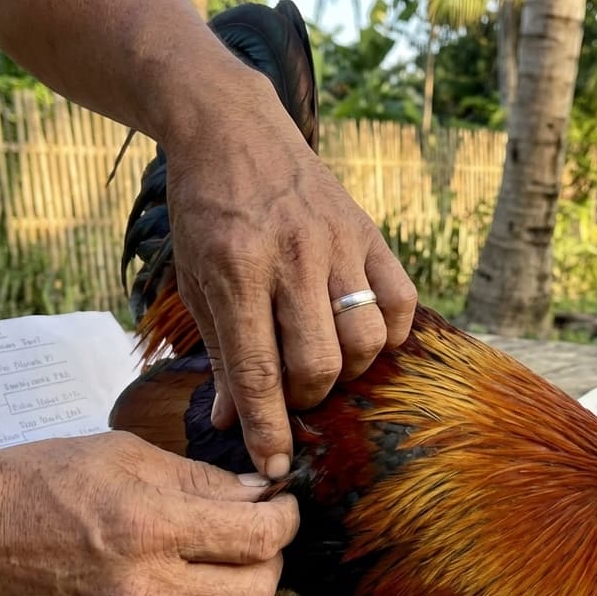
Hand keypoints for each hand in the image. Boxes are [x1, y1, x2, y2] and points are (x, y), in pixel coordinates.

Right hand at [0, 431, 299, 595]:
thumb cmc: (29, 482)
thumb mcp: (120, 454)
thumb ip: (198, 478)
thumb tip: (258, 490)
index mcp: (147, 526)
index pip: (258, 537)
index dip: (286, 517)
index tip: (283, 501)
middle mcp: (142, 587)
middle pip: (256, 591)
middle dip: (273, 557)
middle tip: (261, 528)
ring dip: (239, 586)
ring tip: (220, 551)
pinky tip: (180, 575)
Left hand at [162, 75, 416, 479]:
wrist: (232, 130)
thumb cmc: (206, 213)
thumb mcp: (194, 282)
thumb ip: (220, 355)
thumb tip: (232, 422)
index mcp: (235, 273)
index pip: (258, 371)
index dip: (268, 428)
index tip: (275, 466)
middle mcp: (290, 258)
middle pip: (320, 362)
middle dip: (309, 396)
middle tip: (295, 391)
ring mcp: (335, 242)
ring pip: (366, 336)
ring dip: (349, 367)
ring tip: (327, 359)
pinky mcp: (366, 230)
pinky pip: (402, 299)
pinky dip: (392, 331)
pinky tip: (365, 332)